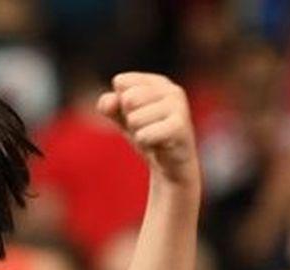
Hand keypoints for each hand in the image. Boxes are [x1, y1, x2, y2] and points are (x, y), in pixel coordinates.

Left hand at [97, 72, 198, 186]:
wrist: (171, 167)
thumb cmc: (147, 136)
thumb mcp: (122, 118)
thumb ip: (109, 105)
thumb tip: (111, 102)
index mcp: (157, 82)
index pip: (120, 82)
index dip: (120, 105)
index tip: (137, 116)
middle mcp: (171, 90)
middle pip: (127, 99)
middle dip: (130, 120)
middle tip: (146, 129)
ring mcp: (179, 107)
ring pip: (134, 119)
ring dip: (138, 133)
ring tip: (153, 137)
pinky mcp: (180, 127)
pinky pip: (143, 135)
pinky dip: (144, 143)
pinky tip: (158, 145)